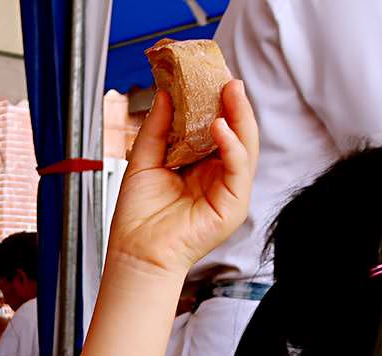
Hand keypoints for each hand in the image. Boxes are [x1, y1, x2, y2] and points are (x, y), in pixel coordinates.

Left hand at [109, 80, 258, 277]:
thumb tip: (165, 94)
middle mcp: (217, 176)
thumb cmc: (138, 216)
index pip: (216, 128)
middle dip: (234, 105)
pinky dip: (233, 146)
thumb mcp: (145, 160)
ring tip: (230, 92)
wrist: (136, 252)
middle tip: (227, 79)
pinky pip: (239, 168)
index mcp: (199, 166)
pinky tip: (220, 128)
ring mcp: (228, 190)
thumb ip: (157, 128)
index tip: (209, 78)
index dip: (215, 104)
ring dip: (240, 117)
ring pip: (245, 146)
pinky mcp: (233, 205)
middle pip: (235, 134)